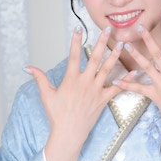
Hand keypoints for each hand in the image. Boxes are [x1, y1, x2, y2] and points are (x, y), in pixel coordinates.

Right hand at [25, 26, 124, 147]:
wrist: (69, 133)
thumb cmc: (57, 114)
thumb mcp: (46, 95)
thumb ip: (39, 78)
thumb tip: (27, 67)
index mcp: (71, 79)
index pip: (74, 55)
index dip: (76, 40)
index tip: (79, 28)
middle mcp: (85, 82)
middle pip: (95, 58)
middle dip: (102, 42)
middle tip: (108, 29)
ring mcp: (95, 90)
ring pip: (108, 69)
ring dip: (115, 55)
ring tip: (122, 44)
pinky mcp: (103, 100)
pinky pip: (116, 88)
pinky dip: (125, 80)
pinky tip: (133, 72)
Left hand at [113, 21, 160, 138]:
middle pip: (157, 53)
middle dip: (148, 39)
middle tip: (139, 27)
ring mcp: (160, 85)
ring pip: (145, 67)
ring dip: (135, 55)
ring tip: (126, 45)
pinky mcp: (154, 96)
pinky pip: (138, 89)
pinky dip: (126, 85)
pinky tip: (116, 80)